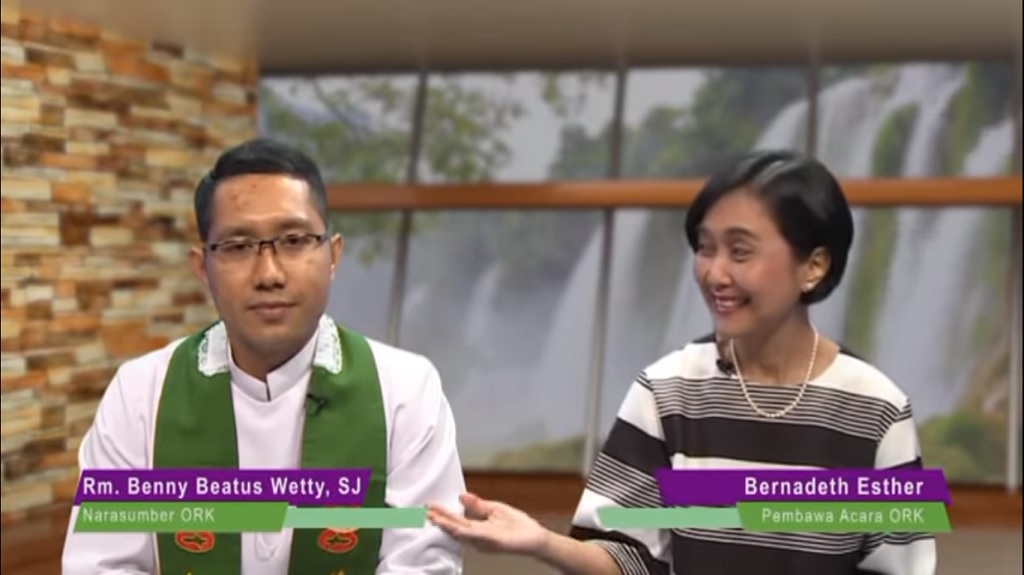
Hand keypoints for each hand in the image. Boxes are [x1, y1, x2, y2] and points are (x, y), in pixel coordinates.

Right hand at [427, 492, 549, 555]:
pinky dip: (462, 531)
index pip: (456, 519)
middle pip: (454, 526)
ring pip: (460, 531)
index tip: (429, 505)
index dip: (442, 513)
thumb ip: (477, 505)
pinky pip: (474, 536)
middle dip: (439, 518)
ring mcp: (483, 539)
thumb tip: (461, 495)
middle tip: (423, 511)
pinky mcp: (491, 541)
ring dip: (446, 524)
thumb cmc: (517, 525)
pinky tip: (452, 527)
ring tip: (432, 516)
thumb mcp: (494, 509)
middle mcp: (476, 535)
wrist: (534, 537)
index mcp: (477, 526)